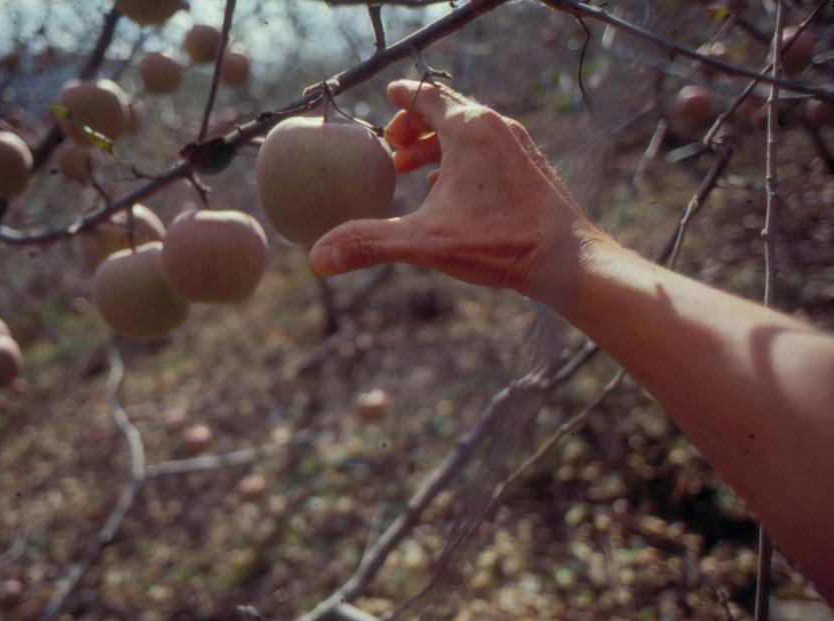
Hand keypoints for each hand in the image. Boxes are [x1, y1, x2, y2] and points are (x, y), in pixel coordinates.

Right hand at [308, 79, 605, 302]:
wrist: (565, 261)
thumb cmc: (499, 243)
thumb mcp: (423, 242)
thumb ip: (368, 243)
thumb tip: (318, 258)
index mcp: (468, 130)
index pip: (426, 96)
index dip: (401, 97)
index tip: (386, 96)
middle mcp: (495, 127)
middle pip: (446, 110)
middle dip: (414, 126)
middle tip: (392, 147)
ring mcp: (517, 146)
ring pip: (468, 131)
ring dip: (436, 144)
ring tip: (413, 170)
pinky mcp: (529, 167)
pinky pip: (488, 149)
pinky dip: (461, 159)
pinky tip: (449, 188)